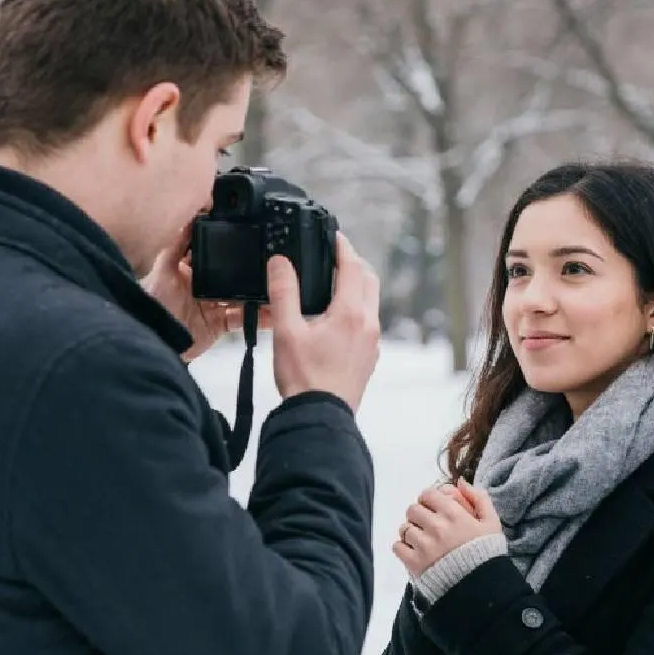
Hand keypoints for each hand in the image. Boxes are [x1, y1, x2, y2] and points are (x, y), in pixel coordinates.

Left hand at [142, 225, 271, 361]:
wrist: (155, 339)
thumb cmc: (154, 304)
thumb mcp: (162, 268)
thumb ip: (176, 244)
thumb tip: (189, 218)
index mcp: (190, 271)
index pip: (213, 254)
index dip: (229, 247)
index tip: (248, 236)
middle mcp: (203, 287)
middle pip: (232, 275)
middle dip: (249, 270)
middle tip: (271, 261)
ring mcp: (213, 306)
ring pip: (242, 296)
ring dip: (259, 293)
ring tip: (278, 285)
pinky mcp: (220, 324)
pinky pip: (244, 318)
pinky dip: (260, 316)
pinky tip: (273, 310)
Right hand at [267, 232, 380, 410]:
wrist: (320, 418)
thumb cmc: (304, 379)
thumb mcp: (286, 331)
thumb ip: (284, 292)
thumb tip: (281, 262)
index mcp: (351, 313)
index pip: (353, 266)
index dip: (343, 247)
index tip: (334, 236)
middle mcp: (368, 324)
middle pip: (369, 280)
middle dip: (353, 264)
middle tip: (333, 257)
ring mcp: (372, 342)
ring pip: (371, 302)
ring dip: (356, 287)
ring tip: (332, 284)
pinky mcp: (369, 357)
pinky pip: (368, 323)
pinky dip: (356, 309)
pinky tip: (335, 318)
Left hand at [393, 479, 501, 577]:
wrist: (481, 588)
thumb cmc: (487, 554)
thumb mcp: (492, 523)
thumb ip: (479, 498)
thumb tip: (460, 481)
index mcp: (453, 514)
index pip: (427, 494)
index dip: (428, 499)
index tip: (433, 508)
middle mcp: (436, 526)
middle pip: (413, 510)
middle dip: (418, 515)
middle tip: (426, 525)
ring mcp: (424, 545)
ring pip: (404, 528)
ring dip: (411, 531)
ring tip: (421, 540)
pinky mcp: (414, 563)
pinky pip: (397, 546)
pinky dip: (403, 547)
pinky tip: (414, 551)